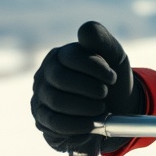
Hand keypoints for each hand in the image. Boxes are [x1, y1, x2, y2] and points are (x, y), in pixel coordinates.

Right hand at [31, 21, 142, 155]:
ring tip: (102, 109)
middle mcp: (45, 74)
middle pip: (61, 78)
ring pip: (57, 101)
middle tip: (105, 94)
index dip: (95, 68)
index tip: (112, 77)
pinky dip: (79, 124)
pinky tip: (93, 123)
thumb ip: (101, 40)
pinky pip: (55, 123)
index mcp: (61, 55)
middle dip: (89, 88)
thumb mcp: (113, 56)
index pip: (71, 57)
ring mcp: (41, 97)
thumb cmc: (110, 79)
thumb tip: (84, 30)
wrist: (114, 109)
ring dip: (86, 107)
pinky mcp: (42, 120)